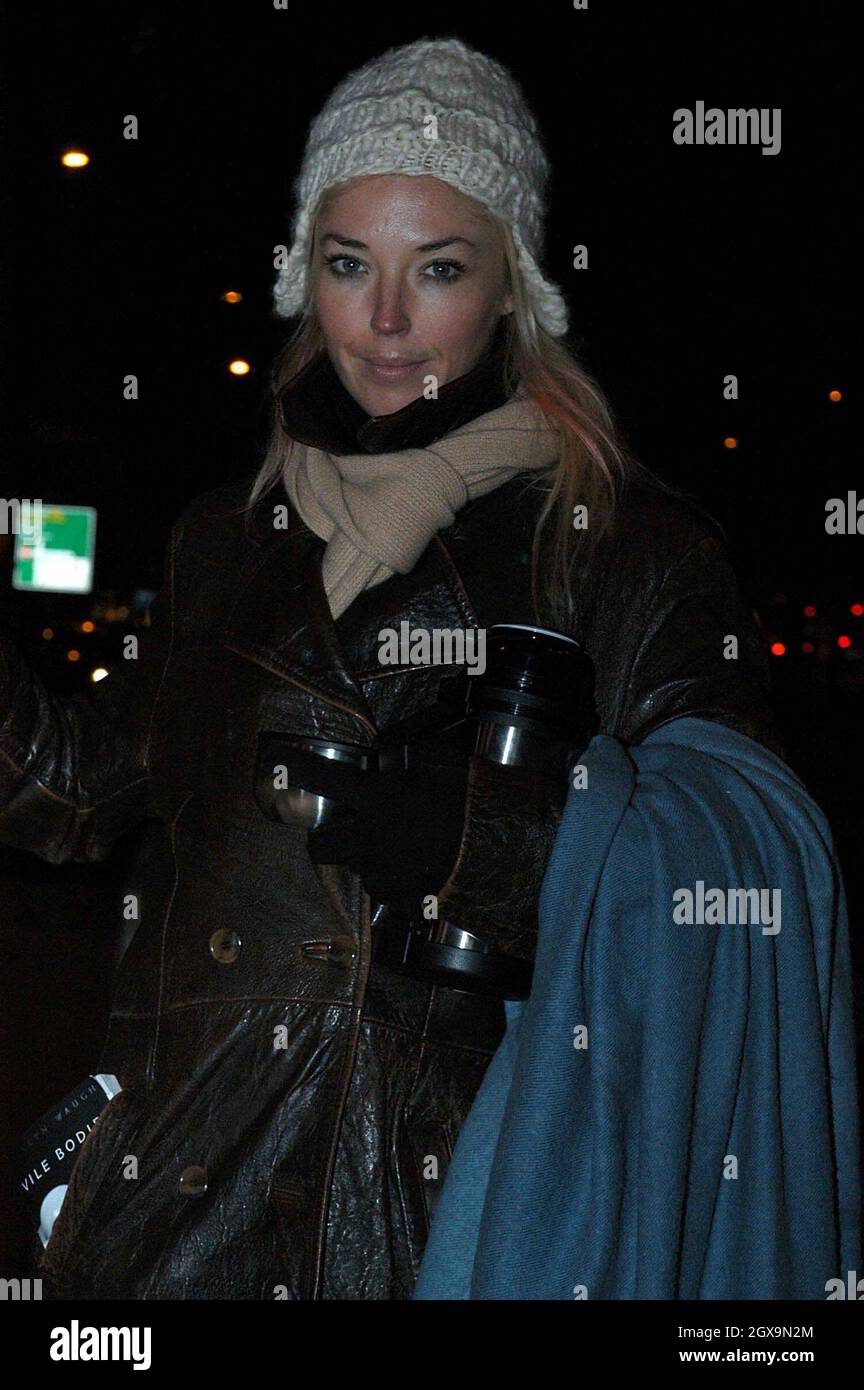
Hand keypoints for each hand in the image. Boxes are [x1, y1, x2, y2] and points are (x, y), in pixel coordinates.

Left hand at [271, 743, 469, 906]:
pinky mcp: (400, 898)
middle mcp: (370, 838)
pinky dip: (390, 879)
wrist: (503, 847)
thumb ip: (404, 757)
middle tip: (339, 828)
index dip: (296, 767)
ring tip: (390, 847)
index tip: (277, 761)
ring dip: (363, 857)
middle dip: (323, 837)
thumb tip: (387, 754)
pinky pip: (383, 889)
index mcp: (376, 799)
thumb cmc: (472, 798)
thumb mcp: (438, 761)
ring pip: (354, 868)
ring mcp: (384, 872)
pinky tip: (410, 867)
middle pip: (321, 845)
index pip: (322, 779)